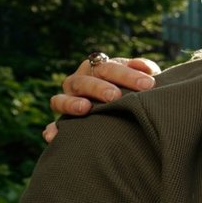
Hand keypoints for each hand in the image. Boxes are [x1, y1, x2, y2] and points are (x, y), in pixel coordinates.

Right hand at [43, 55, 160, 142]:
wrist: (125, 114)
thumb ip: (144, 71)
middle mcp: (80, 81)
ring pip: (62, 98)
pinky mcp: (63, 120)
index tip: (148, 84)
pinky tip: (53, 135)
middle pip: (85, 81)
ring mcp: (69, 99)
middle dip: (100, 87)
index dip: (127, 74)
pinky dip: (52, 129)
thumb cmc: (135, 92)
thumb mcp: (140, 79)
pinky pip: (53, 125)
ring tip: (85, 108)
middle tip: (115, 96)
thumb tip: (144, 68)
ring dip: (72, 103)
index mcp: (99, 68)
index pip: (109, 67)